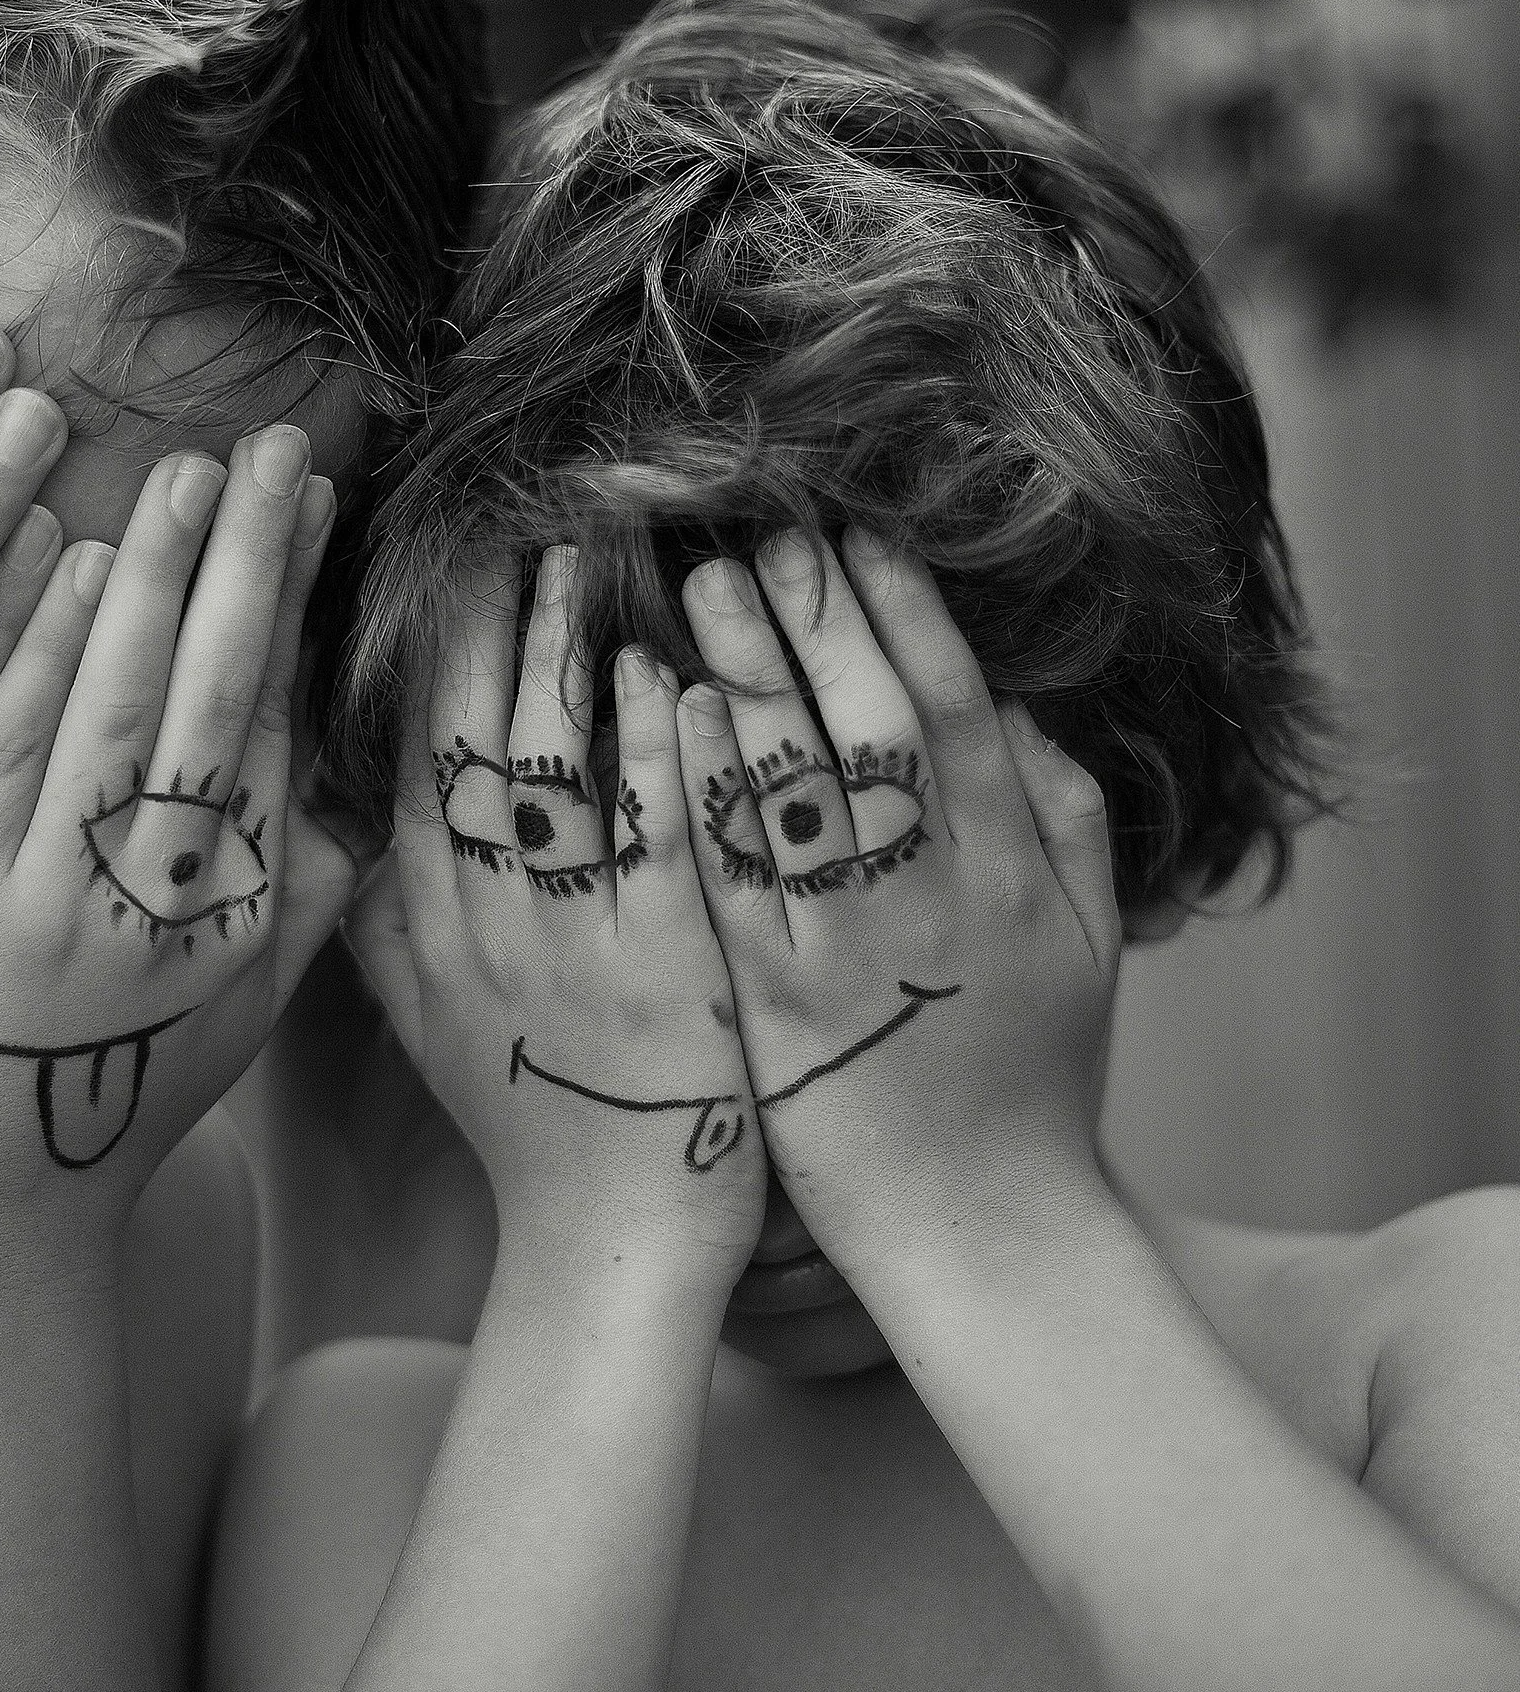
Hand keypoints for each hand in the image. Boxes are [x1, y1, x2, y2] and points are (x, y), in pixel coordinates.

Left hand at [0, 427, 335, 1260]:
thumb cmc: (110, 1098)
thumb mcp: (237, 1012)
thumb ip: (303, 899)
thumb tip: (364, 796)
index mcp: (247, 914)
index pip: (277, 723)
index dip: (293, 605)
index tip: (309, 503)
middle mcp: (174, 902)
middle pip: (223, 699)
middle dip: (250, 563)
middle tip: (268, 446)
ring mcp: (69, 903)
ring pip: (127, 711)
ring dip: (156, 583)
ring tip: (181, 474)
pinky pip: (14, 757)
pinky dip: (45, 660)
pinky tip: (63, 568)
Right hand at [380, 547, 765, 1271]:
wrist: (610, 1244)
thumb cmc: (530, 1127)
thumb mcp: (428, 1028)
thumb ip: (384, 926)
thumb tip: (344, 830)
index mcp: (431, 925)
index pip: (414, 761)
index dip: (426, 656)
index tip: (442, 567)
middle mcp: (485, 922)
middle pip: (470, 742)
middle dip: (487, 625)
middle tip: (513, 526)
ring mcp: (572, 944)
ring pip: (553, 772)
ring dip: (565, 656)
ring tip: (587, 558)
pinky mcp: (667, 972)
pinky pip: (654, 843)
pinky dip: (659, 756)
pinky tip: (671, 677)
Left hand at [675, 529, 1120, 1280]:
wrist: (976, 1223)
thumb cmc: (1028, 1073)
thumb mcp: (1084, 942)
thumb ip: (1062, 815)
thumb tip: (1015, 702)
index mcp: (1013, 872)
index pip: (956, 709)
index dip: (906, 613)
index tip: (857, 535)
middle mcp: (936, 895)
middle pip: (875, 723)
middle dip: (819, 617)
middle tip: (764, 530)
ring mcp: (848, 946)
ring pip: (796, 784)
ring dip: (748, 673)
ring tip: (697, 585)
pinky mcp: (772, 999)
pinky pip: (732, 873)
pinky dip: (703, 785)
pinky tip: (668, 713)